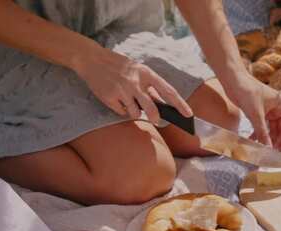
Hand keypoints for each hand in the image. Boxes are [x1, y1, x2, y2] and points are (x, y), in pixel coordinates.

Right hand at [72, 48, 191, 121]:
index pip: (168, 91)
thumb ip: (149, 86)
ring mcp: (122, 90)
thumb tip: (162, 104)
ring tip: (127, 101)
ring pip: (135, 112)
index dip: (180, 104)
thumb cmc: (118, 66)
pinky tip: (116, 98)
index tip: (189, 114)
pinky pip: (121, 111)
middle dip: (156, 118)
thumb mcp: (137, 70)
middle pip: (151, 108)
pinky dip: (120, 108)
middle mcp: (135, 82)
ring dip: (134, 112)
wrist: (91, 59)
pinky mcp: (110, 97)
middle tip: (158, 121)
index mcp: (146, 73)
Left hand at [224, 74, 280, 151]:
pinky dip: (258, 134)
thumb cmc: (247, 90)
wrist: (233, 80)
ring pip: (272, 130)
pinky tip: (252, 141)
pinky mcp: (260, 113)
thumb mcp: (256, 114)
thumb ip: (263, 132)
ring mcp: (270, 111)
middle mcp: (280, 108)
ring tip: (262, 150)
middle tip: (270, 154)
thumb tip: (268, 149)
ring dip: (267, 139)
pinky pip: (263, 127)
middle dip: (276, 142)